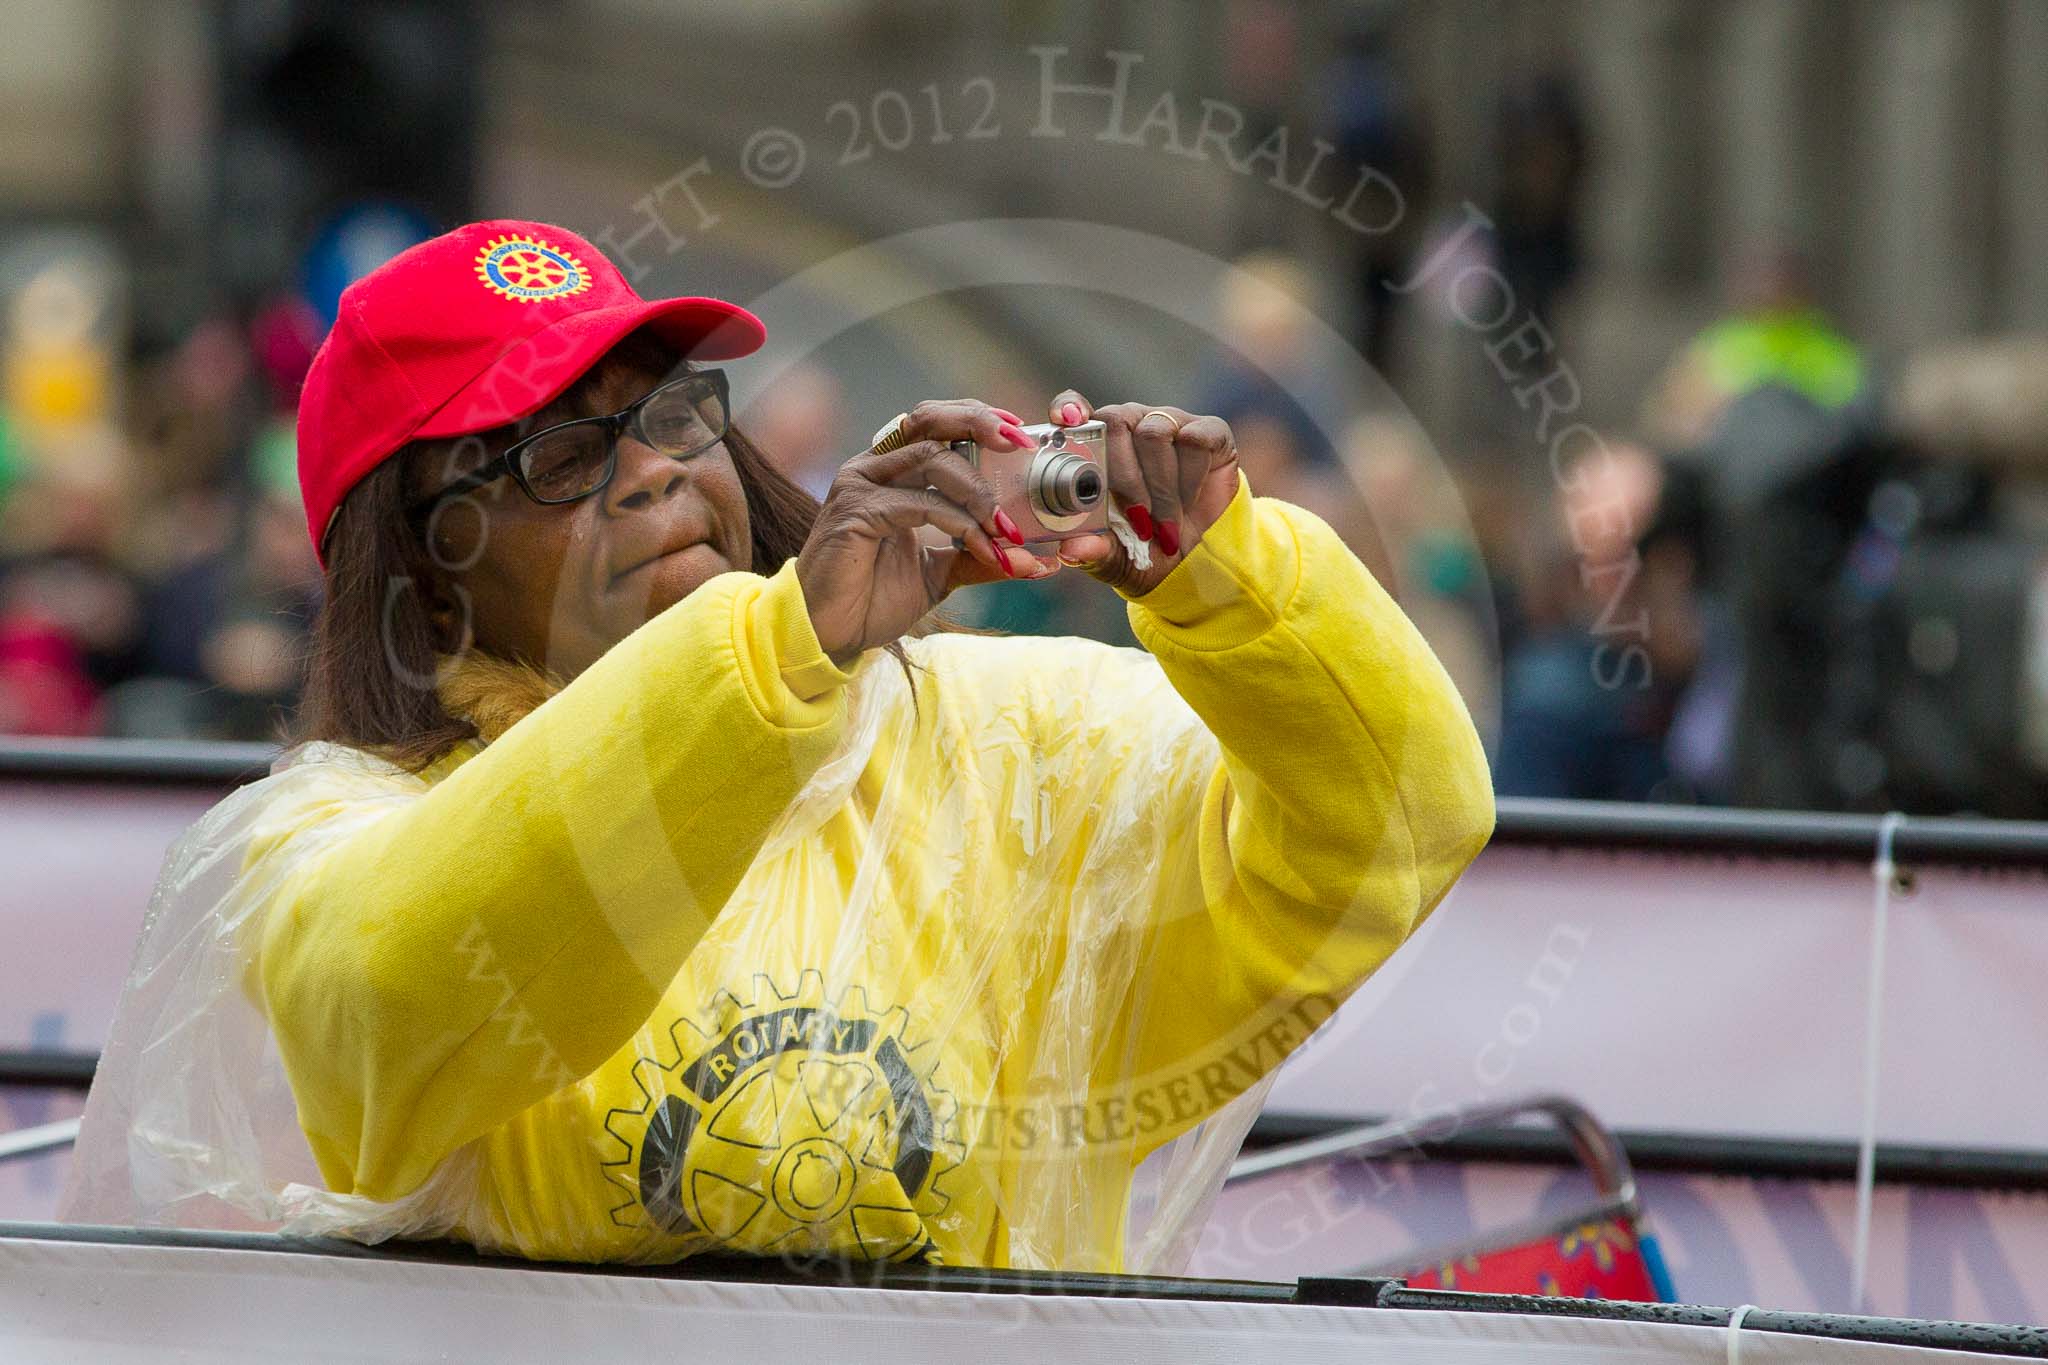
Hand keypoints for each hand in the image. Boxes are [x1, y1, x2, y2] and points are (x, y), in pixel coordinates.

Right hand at [796, 400, 1050, 662]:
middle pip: (930, 420)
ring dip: (978, 491)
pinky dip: (961, 524)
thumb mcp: (940, 574)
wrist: (825, 635)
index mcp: (891, 472)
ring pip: (932, 457)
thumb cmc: (872, 599)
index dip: (979, 419)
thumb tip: (1036, 560)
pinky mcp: (856, 511)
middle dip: (980, 423)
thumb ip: (980, 557)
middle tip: (1020, 445)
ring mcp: (860, 485)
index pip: (937, 424)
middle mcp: (873, 468)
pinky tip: (984, 548)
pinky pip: (921, 504)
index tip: (1021, 435)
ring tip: (1007, 530)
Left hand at [1044, 392, 1239, 595]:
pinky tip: (1190, 500)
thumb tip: (1070, 549)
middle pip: (1116, 421)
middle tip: (1139, 520)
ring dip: (1161, 488)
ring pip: (1155, 432)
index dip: (1069, 407)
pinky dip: (1191, 479)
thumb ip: (1092, 550)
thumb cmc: (1145, 549)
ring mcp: (1169, 424)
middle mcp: (1130, 426)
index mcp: (1096, 446)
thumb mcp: (1113, 558)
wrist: (1199, 557)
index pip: (1074, 408)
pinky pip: (1194, 440)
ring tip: (1166, 522)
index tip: (1068, 421)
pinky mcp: (1209, 431)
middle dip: (1126, 479)